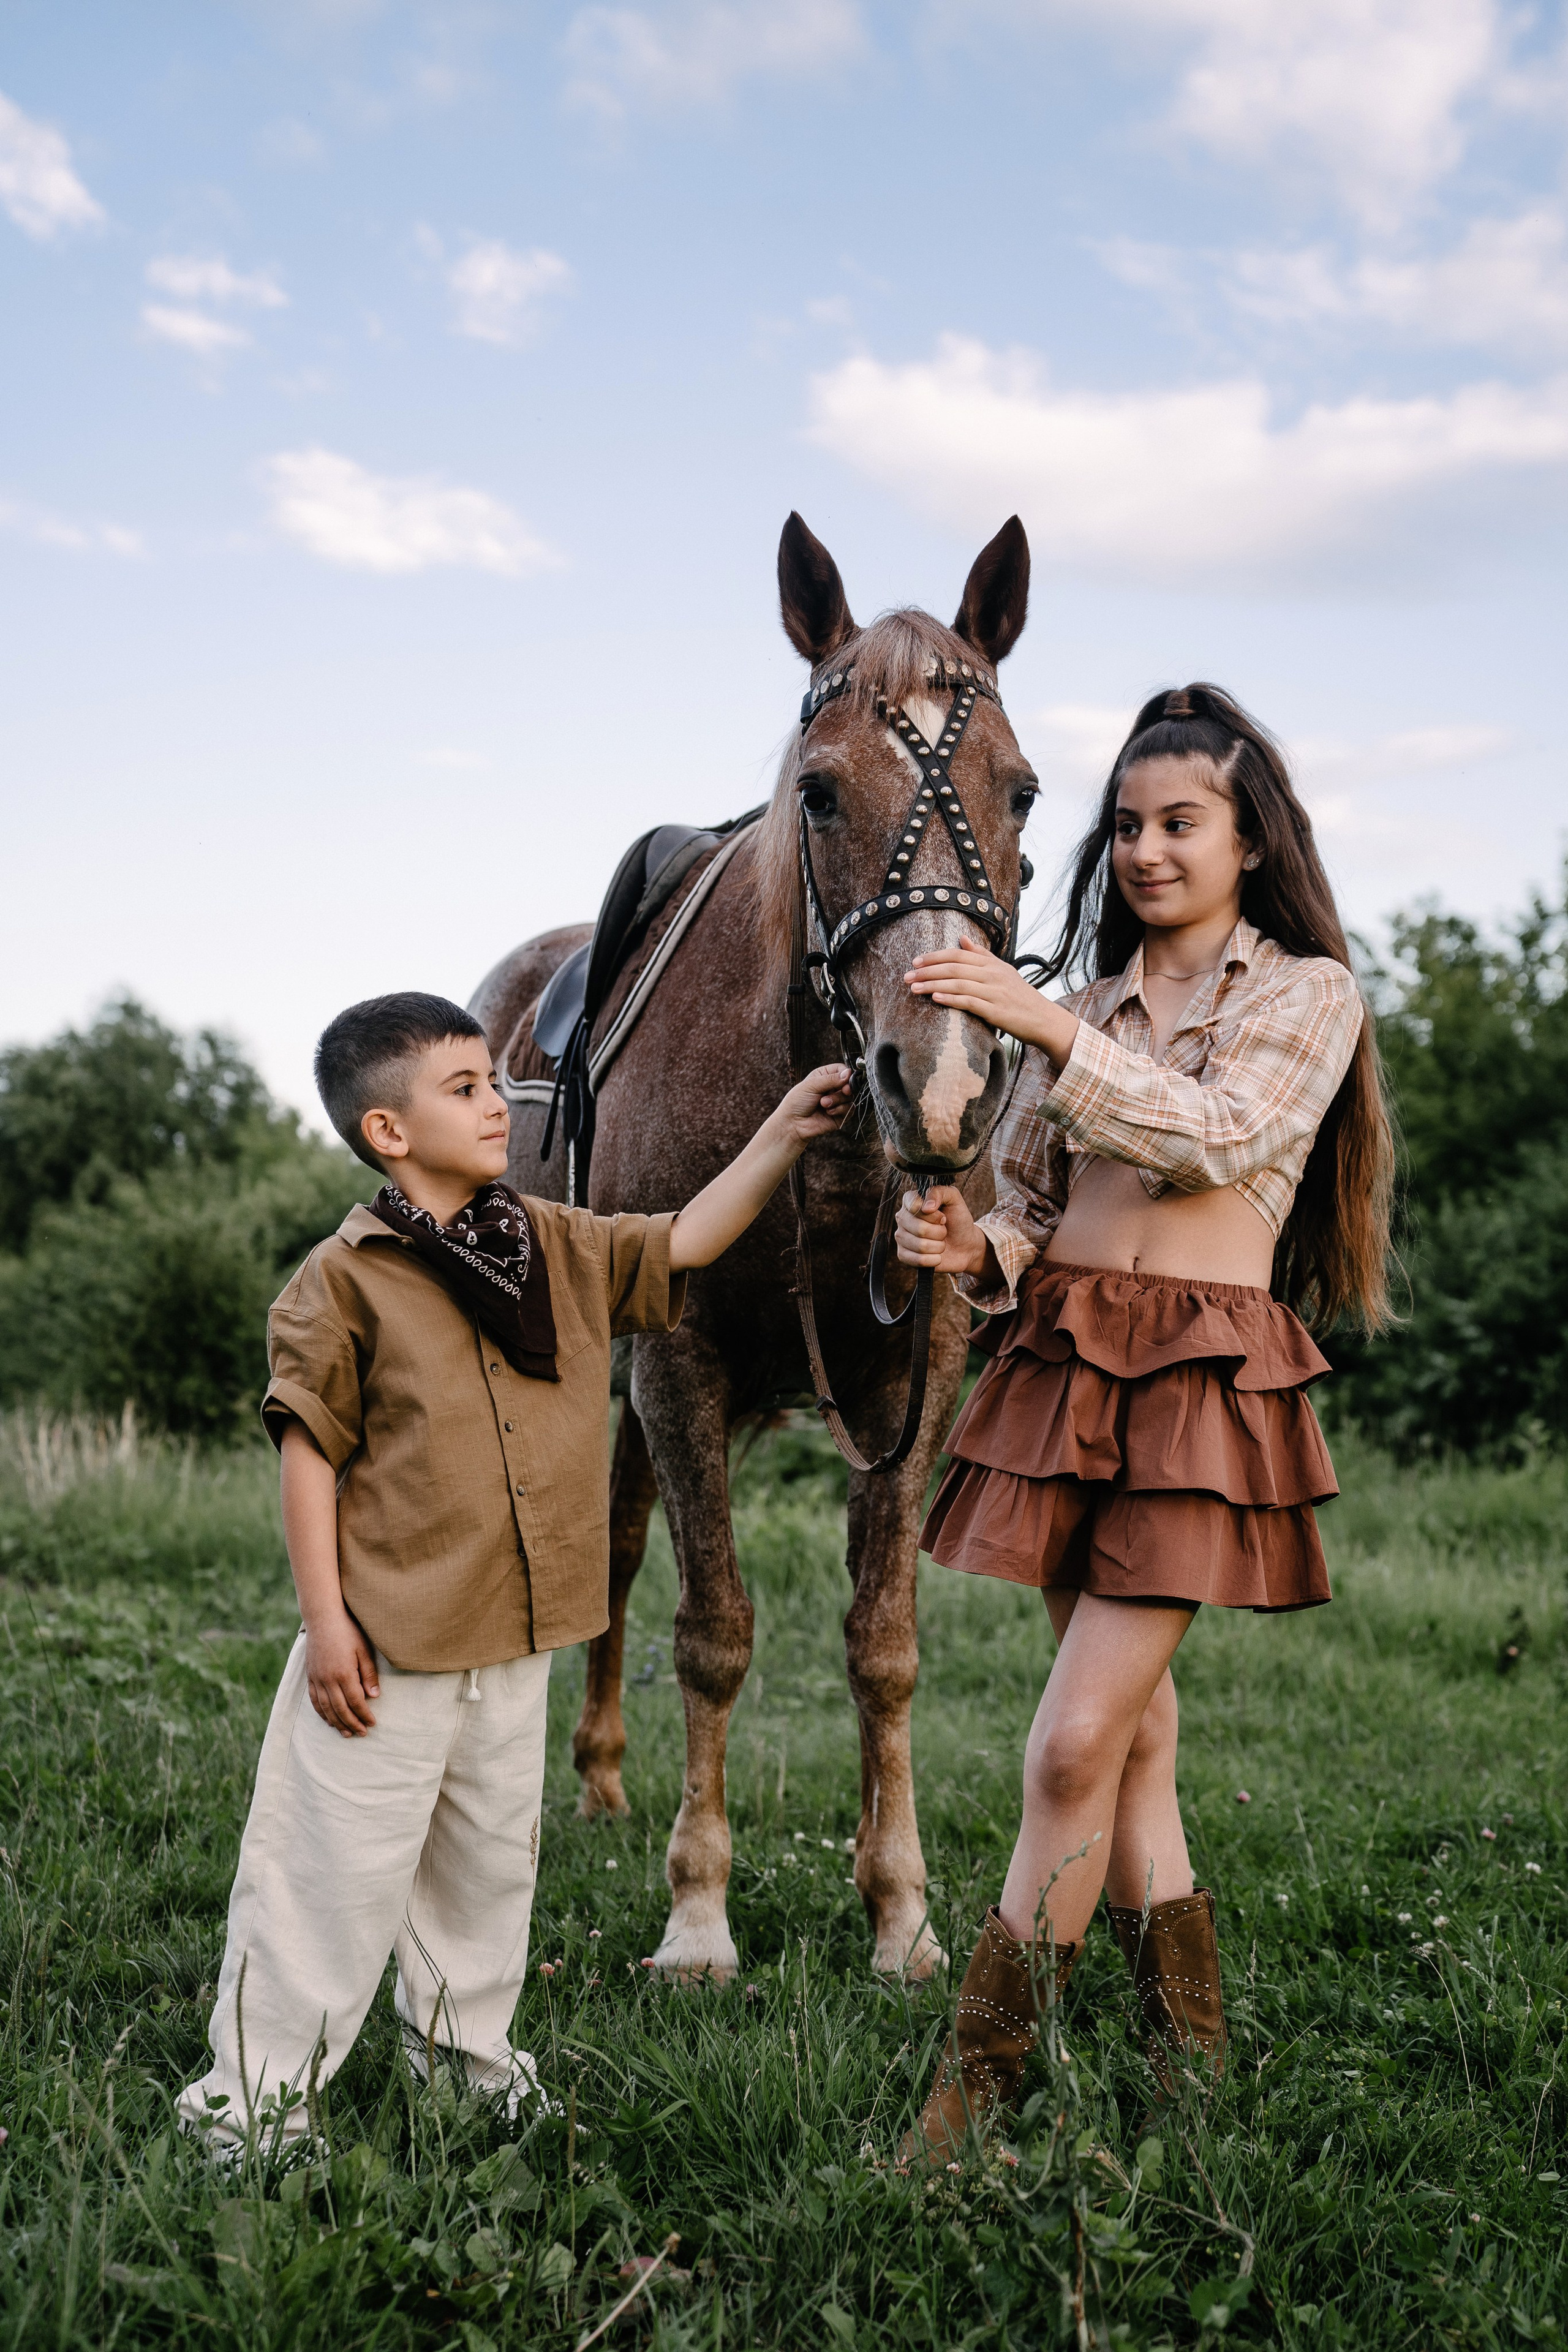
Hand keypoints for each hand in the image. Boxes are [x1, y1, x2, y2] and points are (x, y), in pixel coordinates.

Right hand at [304, 1609, 379, 1736]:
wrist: (323, 1618)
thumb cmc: (347, 1631)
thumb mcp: (364, 1649)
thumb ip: (369, 1674)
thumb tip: (375, 1696)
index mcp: (344, 1673)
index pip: (355, 1702)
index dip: (364, 1715)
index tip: (372, 1723)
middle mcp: (328, 1679)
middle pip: (340, 1709)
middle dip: (352, 1723)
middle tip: (362, 1734)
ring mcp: (317, 1678)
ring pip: (326, 1708)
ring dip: (336, 1723)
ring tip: (346, 1733)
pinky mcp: (310, 1676)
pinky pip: (314, 1700)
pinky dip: (321, 1713)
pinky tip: (328, 1720)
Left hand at [768, 1062, 853, 1147]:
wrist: (793, 1124)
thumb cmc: (797, 1102)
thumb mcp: (812, 1085)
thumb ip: (831, 1079)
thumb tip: (849, 1073)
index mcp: (824, 1077)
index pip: (842, 1070)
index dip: (846, 1074)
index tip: (846, 1078)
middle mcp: (832, 1088)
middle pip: (849, 1084)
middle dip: (843, 1089)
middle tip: (842, 1091)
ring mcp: (836, 1102)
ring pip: (850, 1097)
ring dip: (838, 1100)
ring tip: (823, 1104)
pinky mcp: (840, 1115)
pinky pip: (850, 1109)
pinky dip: (840, 1109)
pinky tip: (828, 1112)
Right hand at [894, 1184, 992, 1277]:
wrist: (965, 1245)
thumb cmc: (958, 1221)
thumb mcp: (954, 1200)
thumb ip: (940, 1192)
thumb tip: (926, 1206)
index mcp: (911, 1202)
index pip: (913, 1205)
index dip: (933, 1214)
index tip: (943, 1216)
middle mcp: (903, 1219)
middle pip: (919, 1228)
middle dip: (939, 1232)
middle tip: (944, 1230)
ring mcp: (901, 1237)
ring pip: (920, 1246)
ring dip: (938, 1246)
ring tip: (941, 1242)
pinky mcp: (903, 1255)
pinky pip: (918, 1260)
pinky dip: (934, 1259)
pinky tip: (937, 1255)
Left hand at [905, 937, 1073, 1060]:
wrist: (1043, 1019)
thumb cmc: (1020, 996)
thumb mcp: (1004, 971)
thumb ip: (982, 955)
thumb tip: (962, 938)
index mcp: (993, 964)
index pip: (958, 955)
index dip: (935, 956)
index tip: (915, 960)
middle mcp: (993, 975)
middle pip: (954, 968)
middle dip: (927, 971)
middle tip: (907, 975)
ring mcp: (995, 992)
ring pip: (958, 984)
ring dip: (933, 985)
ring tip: (913, 988)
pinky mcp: (996, 1011)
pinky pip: (970, 1002)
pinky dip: (951, 999)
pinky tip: (935, 999)